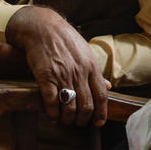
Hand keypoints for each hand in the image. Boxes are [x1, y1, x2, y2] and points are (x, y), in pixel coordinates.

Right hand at [5, 5, 108, 126]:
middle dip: (82, 120)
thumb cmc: (64, 39)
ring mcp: (62, 75)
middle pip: (86, 106)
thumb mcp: (85, 52)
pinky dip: (52, 113)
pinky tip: (52, 116)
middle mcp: (79, 72)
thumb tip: (108, 86)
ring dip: (67, 119)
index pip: (102, 96)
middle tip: (77, 123)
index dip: (101, 113)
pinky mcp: (45, 77)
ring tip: (64, 120)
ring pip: (69, 107)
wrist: (42, 27)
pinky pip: (51, 102)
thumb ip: (96, 72)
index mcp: (91, 67)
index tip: (98, 123)